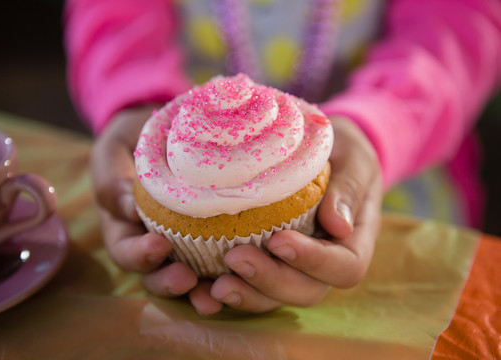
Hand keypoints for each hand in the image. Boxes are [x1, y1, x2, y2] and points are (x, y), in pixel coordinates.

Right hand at [91, 106, 219, 309]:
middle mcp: (151, 242)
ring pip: (188, 277)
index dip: (139, 254)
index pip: (125, 250)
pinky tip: (246, 277)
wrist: (169, 132)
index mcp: (124, 226)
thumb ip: (113, 176)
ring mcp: (182, 244)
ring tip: (215, 296)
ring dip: (200, 291)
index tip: (159, 244)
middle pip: (155, 274)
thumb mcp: (115, 148)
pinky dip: (230, 273)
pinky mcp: (211, 238)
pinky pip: (218, 261)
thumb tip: (129, 206)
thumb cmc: (134, 140)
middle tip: (186, 278)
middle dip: (168, 282)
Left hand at [199, 117, 382, 313]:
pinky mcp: (267, 264)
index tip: (279, 240)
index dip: (313, 261)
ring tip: (215, 287)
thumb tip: (339, 227)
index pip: (344, 267)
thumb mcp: (353, 158)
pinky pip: (250, 286)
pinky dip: (224, 292)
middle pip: (305, 290)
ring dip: (246, 295)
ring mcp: (294, 269)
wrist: (324, 151)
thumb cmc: (342, 152)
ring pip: (275, 297)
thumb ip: (349, 188)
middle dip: (270, 281)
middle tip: (235, 259)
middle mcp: (325, 264)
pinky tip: (199, 290)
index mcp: (353, 241)